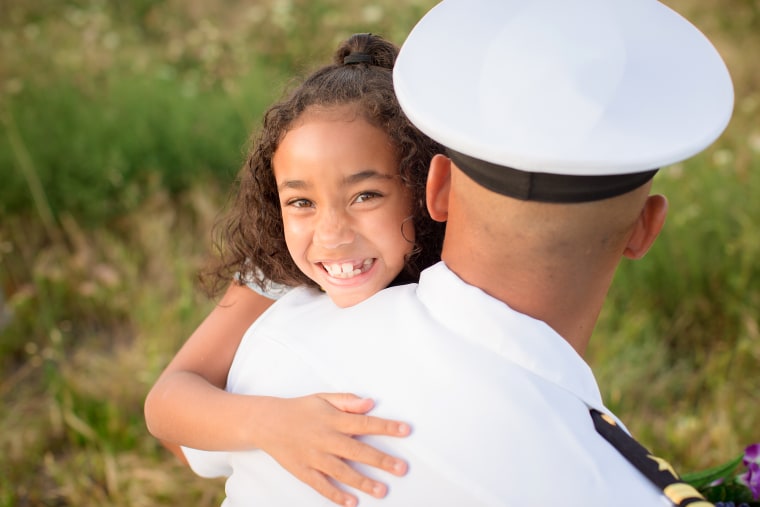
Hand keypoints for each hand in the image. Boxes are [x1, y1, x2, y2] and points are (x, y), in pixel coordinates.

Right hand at [254, 393, 409, 506]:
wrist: (267, 422)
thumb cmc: (300, 409)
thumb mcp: (323, 398)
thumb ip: (347, 401)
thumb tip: (370, 403)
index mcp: (332, 419)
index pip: (364, 422)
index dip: (386, 427)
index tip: (405, 430)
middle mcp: (325, 438)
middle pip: (356, 450)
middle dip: (380, 460)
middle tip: (401, 468)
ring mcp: (314, 456)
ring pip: (341, 471)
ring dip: (362, 482)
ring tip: (382, 490)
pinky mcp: (303, 471)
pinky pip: (321, 485)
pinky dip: (335, 495)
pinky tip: (351, 502)